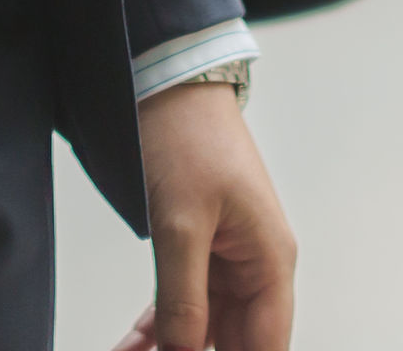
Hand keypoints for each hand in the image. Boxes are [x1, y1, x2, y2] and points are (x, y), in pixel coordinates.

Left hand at [109, 82, 295, 350]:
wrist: (166, 78)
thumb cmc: (187, 133)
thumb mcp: (181, 220)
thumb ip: (183, 295)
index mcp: (269, 261)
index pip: (265, 346)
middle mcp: (254, 267)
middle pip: (235, 343)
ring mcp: (225, 259)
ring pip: (203, 329)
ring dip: (169, 349)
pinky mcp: (197, 249)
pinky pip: (182, 304)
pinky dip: (156, 328)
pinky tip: (133, 346)